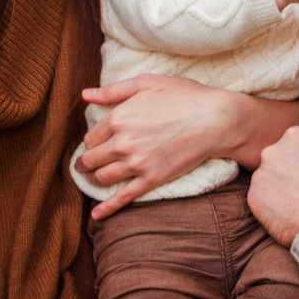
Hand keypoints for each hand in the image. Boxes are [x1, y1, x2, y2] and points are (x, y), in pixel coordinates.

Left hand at [77, 75, 246, 219]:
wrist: (215, 120)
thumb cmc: (184, 96)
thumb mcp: (147, 83)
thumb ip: (113, 90)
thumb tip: (85, 95)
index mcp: (118, 118)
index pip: (92, 136)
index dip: (92, 141)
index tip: (96, 143)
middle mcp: (122, 142)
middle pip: (92, 159)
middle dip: (85, 163)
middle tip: (83, 166)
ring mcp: (136, 163)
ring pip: (103, 177)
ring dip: (93, 180)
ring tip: (91, 179)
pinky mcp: (151, 179)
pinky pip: (123, 197)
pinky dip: (107, 208)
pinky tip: (96, 215)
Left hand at [248, 117, 298, 246]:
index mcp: (295, 135)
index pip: (292, 144)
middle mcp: (273, 149)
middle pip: (276, 159)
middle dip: (287, 172)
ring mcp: (260, 173)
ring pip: (266, 178)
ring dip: (277, 188)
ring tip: (298, 204)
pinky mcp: (253, 196)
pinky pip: (259, 197)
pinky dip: (270, 205)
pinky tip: (287, 213)